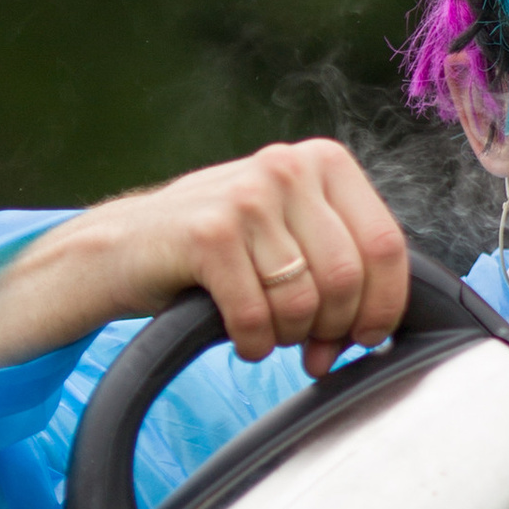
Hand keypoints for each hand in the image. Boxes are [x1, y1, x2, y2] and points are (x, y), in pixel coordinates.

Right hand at [22, 142, 411, 377]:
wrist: (122, 247)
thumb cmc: (215, 246)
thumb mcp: (290, 231)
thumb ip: (343, 258)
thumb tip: (380, 324)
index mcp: (324, 161)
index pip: (386, 245)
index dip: (383, 306)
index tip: (367, 336)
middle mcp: (288, 167)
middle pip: (348, 279)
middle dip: (333, 329)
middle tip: (308, 346)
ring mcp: (247, 197)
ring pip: (303, 301)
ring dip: (287, 337)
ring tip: (267, 331)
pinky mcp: (208, 233)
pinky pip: (256, 315)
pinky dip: (252, 343)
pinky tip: (241, 338)